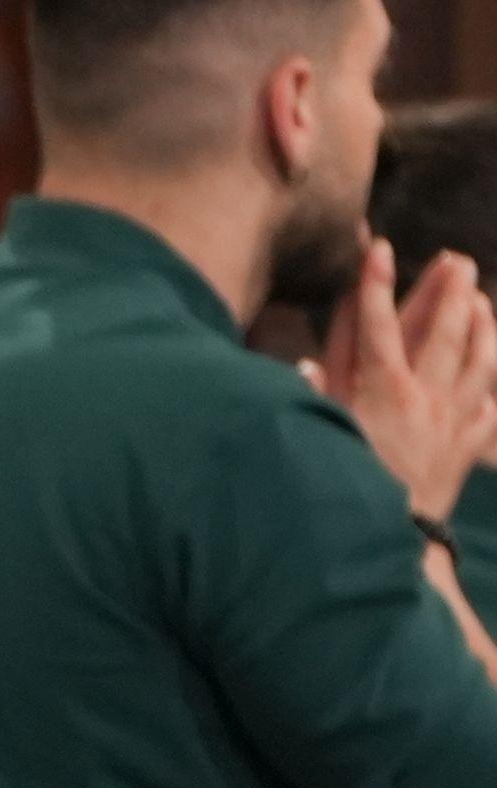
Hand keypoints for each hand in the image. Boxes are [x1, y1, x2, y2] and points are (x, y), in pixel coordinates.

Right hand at [316, 241, 496, 518]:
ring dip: (482, 326)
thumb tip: (309, 361)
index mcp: (381, 389)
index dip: (378, 283)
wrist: (389, 539)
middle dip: (448, 291)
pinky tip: (493, 381)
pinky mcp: (469, 447)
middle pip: (442, 332)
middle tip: (457, 260)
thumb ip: (318, 391)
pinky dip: (493, 391)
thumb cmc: (342, 482)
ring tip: (482, 301)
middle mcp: (424, 396)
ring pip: (478, 361)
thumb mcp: (321, 431)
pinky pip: (489, 410)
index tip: (380, 248)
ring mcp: (454, 419)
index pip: (380, 324)